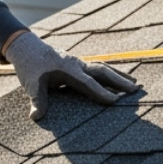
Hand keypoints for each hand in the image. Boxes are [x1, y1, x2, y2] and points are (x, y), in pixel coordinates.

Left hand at [4, 31, 138, 120]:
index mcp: (68, 69)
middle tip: (135, 90)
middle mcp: (77, 64)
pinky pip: (98, 68)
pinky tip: (119, 78)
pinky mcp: (78, 64)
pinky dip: (110, 73)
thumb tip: (36, 117)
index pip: (88, 83)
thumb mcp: (31, 83)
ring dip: (119, 75)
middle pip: (102, 72)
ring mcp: (79, 63)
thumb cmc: (30, 65)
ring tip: (135, 84)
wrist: (27, 46)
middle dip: (119, 81)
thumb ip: (37, 100)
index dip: (101, 92)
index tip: (115, 100)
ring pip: (103, 68)